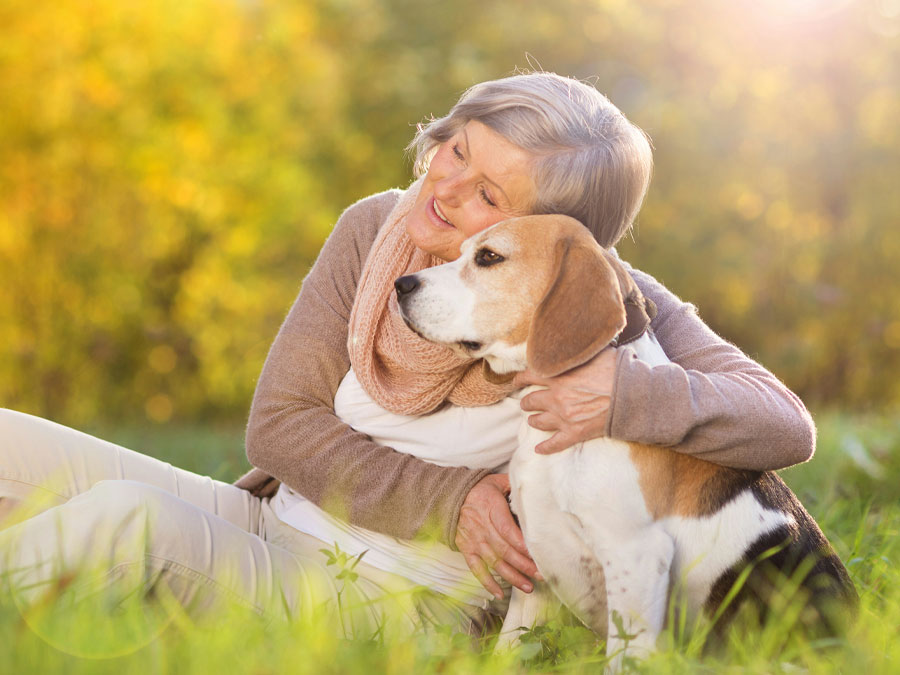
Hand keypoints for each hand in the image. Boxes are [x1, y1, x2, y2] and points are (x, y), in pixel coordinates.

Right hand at [455, 473, 540, 598]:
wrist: (450, 497)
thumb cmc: (479, 490)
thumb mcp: (496, 482)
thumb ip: (514, 486)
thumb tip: (534, 489)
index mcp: (491, 509)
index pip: (508, 530)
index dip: (522, 544)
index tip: (536, 554)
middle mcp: (483, 527)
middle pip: (505, 550)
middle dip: (524, 565)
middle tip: (541, 574)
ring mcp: (474, 541)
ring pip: (494, 562)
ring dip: (512, 576)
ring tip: (528, 587)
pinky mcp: (467, 550)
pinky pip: (477, 569)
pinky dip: (487, 582)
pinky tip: (500, 594)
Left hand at [514, 347, 617, 454]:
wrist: (633, 395)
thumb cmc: (617, 371)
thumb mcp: (594, 352)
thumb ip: (578, 351)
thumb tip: (574, 342)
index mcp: (559, 377)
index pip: (529, 376)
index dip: (520, 379)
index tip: (516, 381)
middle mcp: (557, 398)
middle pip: (530, 401)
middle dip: (526, 401)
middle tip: (527, 401)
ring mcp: (565, 417)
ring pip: (538, 421)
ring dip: (533, 420)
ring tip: (532, 419)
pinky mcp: (576, 432)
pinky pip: (555, 443)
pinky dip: (545, 447)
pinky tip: (538, 449)